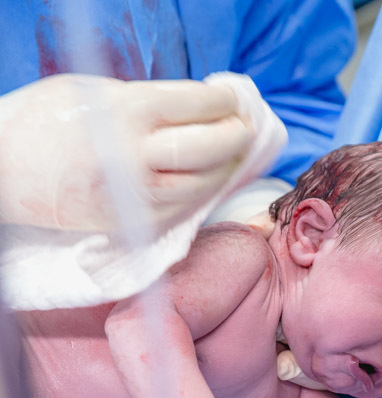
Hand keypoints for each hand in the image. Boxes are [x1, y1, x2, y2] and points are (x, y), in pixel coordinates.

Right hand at [0, 74, 251, 234]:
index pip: (199, 106)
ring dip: (224, 168)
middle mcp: (134, 155)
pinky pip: (181, 210)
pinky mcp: (130, 224)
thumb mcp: (94, 91)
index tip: (230, 101)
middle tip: (240, 128)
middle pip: (209, 147)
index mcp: (126, 111)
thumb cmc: (44, 121)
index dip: (224, 103)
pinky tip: (203, 179)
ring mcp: (133, 195)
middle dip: (234, 136)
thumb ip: (148, 100)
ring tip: (228, 153)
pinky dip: (199, 193)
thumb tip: (200, 108)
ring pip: (202, 185)